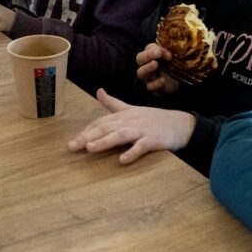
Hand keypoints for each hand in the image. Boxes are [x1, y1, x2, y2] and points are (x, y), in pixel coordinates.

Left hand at [67, 88, 195, 163]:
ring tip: (90, 148)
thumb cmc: (153, 119)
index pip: (100, 122)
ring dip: (105, 141)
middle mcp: (130, 121)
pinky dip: (132, 153)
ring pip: (120, 135)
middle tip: (72, 146)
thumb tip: (98, 91)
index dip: (86, 130)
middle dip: (88, 136)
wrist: (179, 124)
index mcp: (123, 115)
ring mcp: (141, 130)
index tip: (73, 141)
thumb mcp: (131, 109)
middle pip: (106, 128)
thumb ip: (113, 103)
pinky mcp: (153, 140)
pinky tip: (122, 160)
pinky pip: (141, 146)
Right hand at [135, 43, 179, 94]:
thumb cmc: (171, 65)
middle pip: (140, 58)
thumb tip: (172, 49)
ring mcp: (148, 76)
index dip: (156, 48)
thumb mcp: (171, 56)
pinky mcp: (152, 87)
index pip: (148, 48)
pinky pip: (149, 86)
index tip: (168, 53)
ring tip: (155, 64)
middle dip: (148, 55)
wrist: (175, 81)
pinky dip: (155, 83)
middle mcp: (146, 64)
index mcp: (151, 54)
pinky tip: (162, 80)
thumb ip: (169, 51)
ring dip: (147, 67)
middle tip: (158, 53)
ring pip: (141, 72)